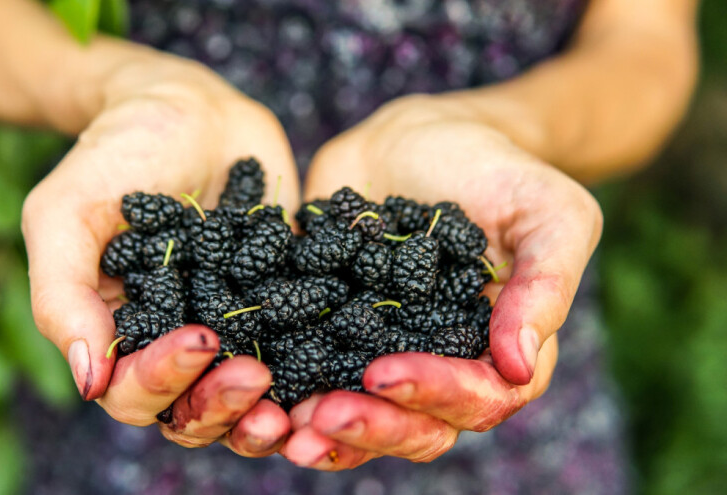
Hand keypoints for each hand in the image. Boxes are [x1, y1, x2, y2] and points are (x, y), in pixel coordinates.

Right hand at [21, 54, 296, 455]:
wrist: (190, 108)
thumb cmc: (117, 153)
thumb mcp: (67, 212)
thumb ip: (62, 293)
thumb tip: (88, 381)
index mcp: (121, 334)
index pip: (132, 391)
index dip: (163, 381)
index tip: (201, 339)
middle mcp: (176, 343)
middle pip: (193, 411)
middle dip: (223, 405)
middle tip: (257, 376)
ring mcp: (234, 328)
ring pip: (247, 398)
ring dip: (271, 407)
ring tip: (300, 401)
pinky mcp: (283, 305)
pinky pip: (303, 350)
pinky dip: (322, 365)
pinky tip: (349, 358)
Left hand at [280, 95, 602, 468]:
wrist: (421, 135)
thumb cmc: (498, 170)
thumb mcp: (548, 212)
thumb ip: (545, 285)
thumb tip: (519, 366)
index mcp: (497, 349)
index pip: (479, 397)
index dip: (435, 395)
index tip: (384, 373)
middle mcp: (439, 364)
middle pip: (416, 426)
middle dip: (371, 426)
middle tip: (322, 414)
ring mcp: (381, 351)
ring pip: (360, 415)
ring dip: (322, 429)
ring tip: (279, 425)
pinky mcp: (329, 329)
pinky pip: (308, 371)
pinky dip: (282, 389)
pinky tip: (248, 384)